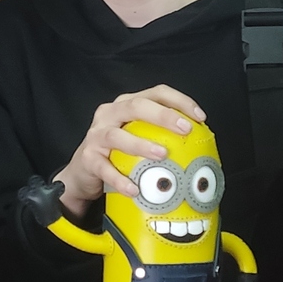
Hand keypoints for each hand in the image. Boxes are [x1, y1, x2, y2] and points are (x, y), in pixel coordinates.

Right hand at [53, 86, 204, 213]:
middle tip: (185, 129)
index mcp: (126, 105)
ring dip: (141, 144)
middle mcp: (109, 114)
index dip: (179, 101)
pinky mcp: (87, 158)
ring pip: (117, 135)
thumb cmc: (117, 153)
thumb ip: (160, 134)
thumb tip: (200, 143)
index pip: (156, 93)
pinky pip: (104, 168)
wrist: (82, 173)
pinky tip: (134, 189)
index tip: (200, 117)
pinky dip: (119, 178)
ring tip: (162, 155)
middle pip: (136, 106)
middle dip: (163, 115)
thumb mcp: (138, 136)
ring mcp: (96, 135)